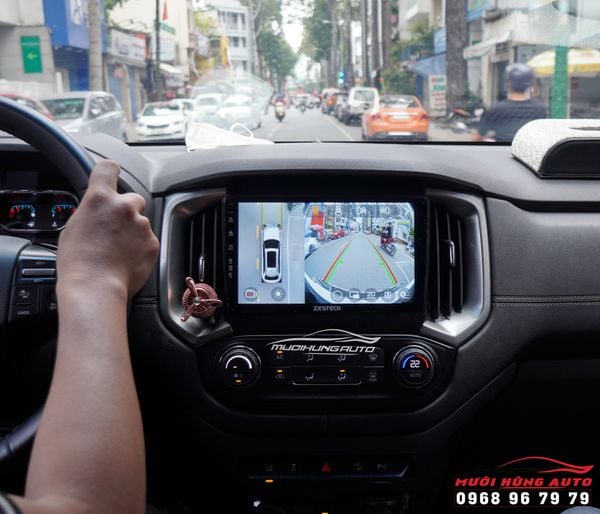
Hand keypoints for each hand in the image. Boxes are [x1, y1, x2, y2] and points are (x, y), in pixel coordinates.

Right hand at [57, 160, 159, 297]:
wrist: (95, 287)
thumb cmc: (78, 262)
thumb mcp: (73, 228)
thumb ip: (90, 212)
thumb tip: (96, 213)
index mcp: (100, 199)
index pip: (108, 168)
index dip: (111, 170)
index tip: (113, 171)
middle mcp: (124, 207)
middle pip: (132, 199)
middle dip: (126, 211)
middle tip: (113, 229)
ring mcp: (141, 225)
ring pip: (141, 223)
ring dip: (133, 232)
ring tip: (117, 251)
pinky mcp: (153, 243)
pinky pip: (148, 241)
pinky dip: (140, 248)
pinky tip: (126, 259)